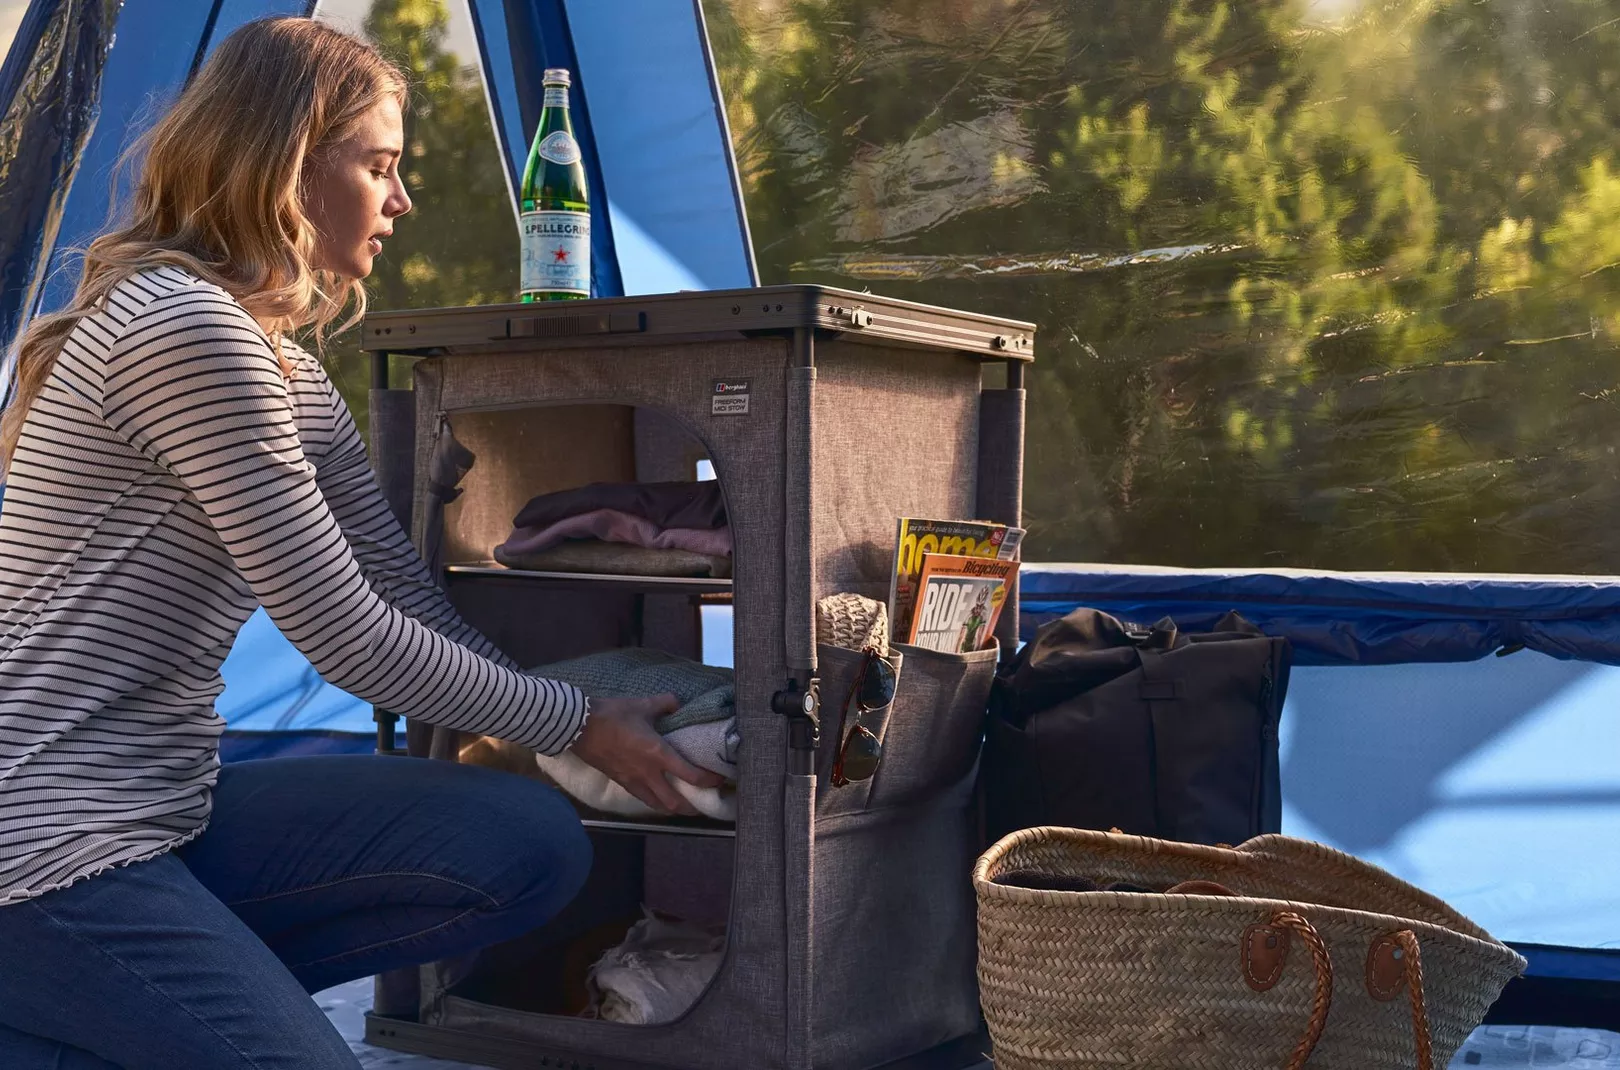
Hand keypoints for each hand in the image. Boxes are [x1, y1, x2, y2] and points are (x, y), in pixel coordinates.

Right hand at [568, 693, 727, 815]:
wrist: (578, 727)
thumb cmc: (612, 715)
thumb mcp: (642, 704)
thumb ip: (665, 703)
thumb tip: (677, 704)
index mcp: (658, 754)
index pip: (691, 775)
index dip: (709, 781)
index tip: (719, 780)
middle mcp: (648, 773)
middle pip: (675, 803)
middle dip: (693, 807)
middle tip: (704, 803)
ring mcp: (633, 781)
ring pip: (658, 806)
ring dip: (674, 808)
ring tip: (684, 805)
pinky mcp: (620, 782)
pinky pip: (643, 799)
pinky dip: (655, 802)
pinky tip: (658, 795)